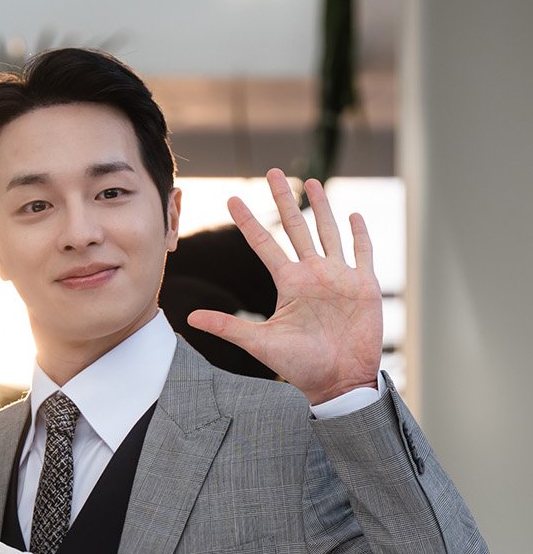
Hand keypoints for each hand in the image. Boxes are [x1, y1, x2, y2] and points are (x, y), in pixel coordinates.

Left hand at [186, 170, 382, 404]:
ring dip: (321, 207)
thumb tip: (190, 318)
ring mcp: (338, 277)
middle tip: (274, 172)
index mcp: (289, 284)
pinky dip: (359, 235)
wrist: (338, 381)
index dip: (248, 222)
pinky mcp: (364, 285)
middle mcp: (312, 275)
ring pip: (328, 232)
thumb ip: (228, 327)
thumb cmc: (301, 366)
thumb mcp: (260, 343)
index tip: (233, 199)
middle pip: (297, 228)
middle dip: (285, 199)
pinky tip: (354, 217)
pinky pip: (362, 254)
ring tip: (310, 183)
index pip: (265, 244)